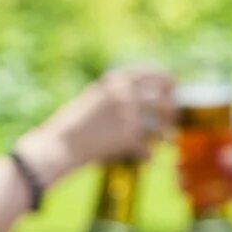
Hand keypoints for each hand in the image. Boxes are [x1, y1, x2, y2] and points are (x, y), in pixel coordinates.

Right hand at [17, 66, 172, 183]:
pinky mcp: (127, 139)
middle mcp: (124, 94)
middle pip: (162, 99)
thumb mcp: (93, 99)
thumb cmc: (73, 125)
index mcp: (114, 81)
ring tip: (165, 141)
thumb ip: (115, 96)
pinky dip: (147, 156)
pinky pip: (148, 149)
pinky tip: (145, 159)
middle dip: (171, 110)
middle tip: (172, 119)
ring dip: (165, 134)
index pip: (149, 73)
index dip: (164, 78)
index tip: (172, 84)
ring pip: (161, 125)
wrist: (60, 145)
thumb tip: (140, 99)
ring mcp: (127, 116)